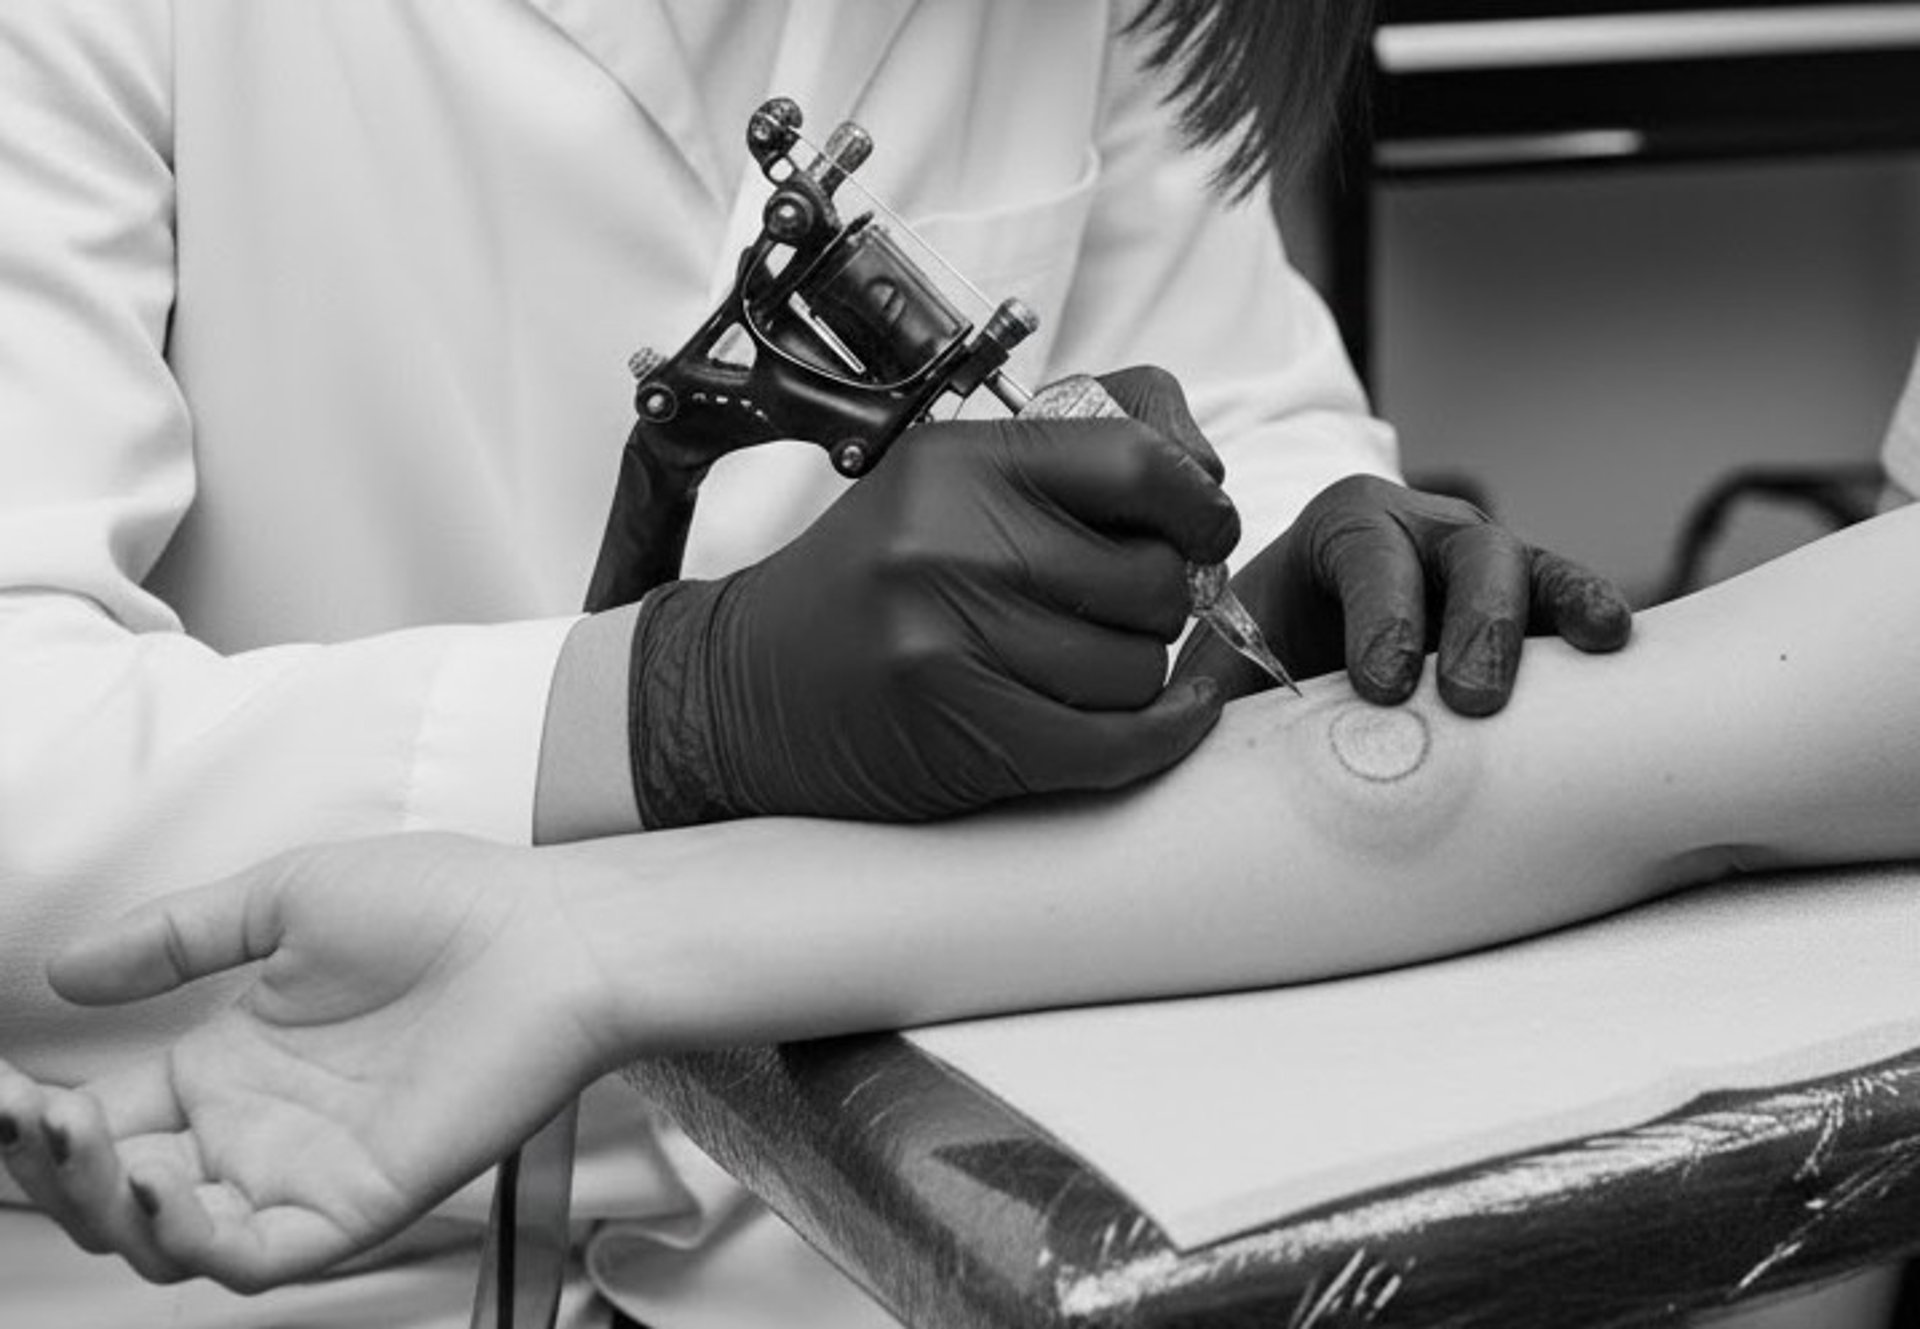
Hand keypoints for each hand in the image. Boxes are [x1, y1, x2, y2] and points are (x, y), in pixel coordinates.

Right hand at [0, 834, 613, 1290]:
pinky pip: (256, 1255)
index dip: (35, 1117)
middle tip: (23, 1116)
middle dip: (49, 1168)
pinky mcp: (357, 1202)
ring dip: (102, 1205)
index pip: (103, 1120)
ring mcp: (304, 1171)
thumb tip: (65, 969)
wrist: (549, 929)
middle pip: (116, 1193)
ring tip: (74, 1141)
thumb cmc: (448, 904)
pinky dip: (194, 1240)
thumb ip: (173, 940)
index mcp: (229, 1065)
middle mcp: (256, 1130)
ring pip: (168, 1239)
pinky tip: (159, 1185)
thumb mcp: (283, 900)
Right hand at [629, 368, 1239, 825]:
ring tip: (1074, 662)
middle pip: (1153, 579)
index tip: (1203, 528)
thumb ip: (1074, 452)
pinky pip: (1115, 743)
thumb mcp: (944, 484)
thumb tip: (1207, 470)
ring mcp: (948, 641)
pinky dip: (1158, 737)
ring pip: (1139, 668)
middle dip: (1160, 602)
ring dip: (1134, 674)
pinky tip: (1167, 718)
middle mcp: (949, 543)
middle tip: (1117, 609)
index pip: (1139, 464)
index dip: (1200, 502)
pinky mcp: (958, 729)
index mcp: (956, 463)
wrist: (743, 687)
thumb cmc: (870, 584)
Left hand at [1179, 474, 1632, 714]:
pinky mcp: (1528, 607)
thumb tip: (1176, 750)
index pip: (1367, 551)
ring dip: (1547, 615)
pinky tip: (1613, 641)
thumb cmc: (1261, 660)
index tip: (1380, 685)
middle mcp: (1422, 531)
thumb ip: (1205, 694)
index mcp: (1339, 528)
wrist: (1299, 660)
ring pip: (1527, 569)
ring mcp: (1483, 565)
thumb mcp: (1221, 667)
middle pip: (1465, 551)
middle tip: (1470, 697)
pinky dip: (1589, 613)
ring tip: (1581, 657)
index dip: (1381, 613)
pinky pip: (1566, 601)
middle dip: (1473, 620)